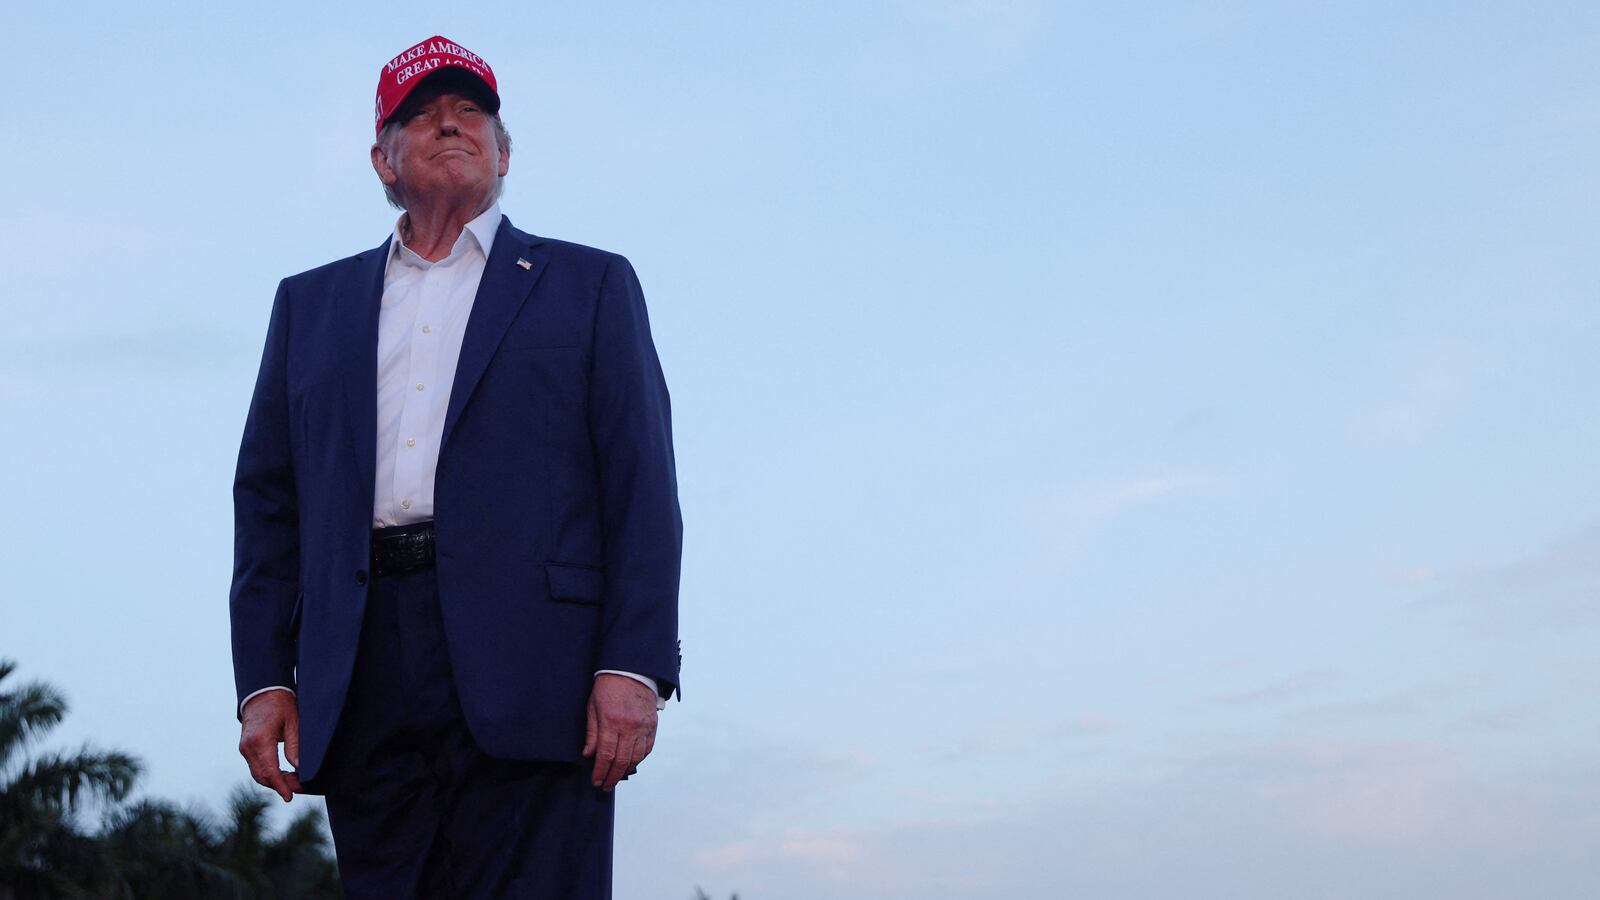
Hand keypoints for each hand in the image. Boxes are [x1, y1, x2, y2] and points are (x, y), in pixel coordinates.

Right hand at [238, 690, 302, 801]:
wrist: (261, 692)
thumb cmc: (281, 704)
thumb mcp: (293, 722)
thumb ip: (294, 746)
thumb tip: (298, 767)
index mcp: (260, 740)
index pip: (270, 771)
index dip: (280, 786)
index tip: (290, 796)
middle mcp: (248, 747)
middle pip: (262, 776)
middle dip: (279, 785)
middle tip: (298, 788)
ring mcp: (244, 748)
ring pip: (257, 773)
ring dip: (273, 781)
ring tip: (293, 782)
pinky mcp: (245, 748)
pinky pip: (255, 766)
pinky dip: (268, 773)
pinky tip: (282, 774)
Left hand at [582, 674, 657, 791]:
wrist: (631, 670)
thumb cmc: (608, 687)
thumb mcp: (592, 707)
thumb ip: (592, 732)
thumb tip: (588, 754)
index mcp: (611, 721)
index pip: (606, 755)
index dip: (601, 772)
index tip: (596, 782)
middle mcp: (630, 726)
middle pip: (622, 760)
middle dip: (612, 776)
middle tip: (605, 786)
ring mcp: (643, 726)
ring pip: (636, 757)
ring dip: (626, 770)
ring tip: (617, 777)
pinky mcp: (652, 725)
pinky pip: (648, 748)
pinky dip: (639, 759)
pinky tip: (631, 764)